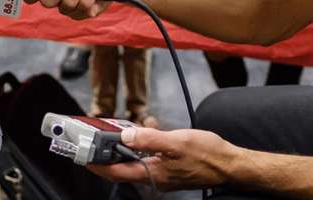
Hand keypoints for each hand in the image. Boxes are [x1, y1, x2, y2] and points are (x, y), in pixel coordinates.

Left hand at [88, 127, 238, 190]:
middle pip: (121, 170)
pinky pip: (145, 162)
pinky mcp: (168, 171)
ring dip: (120, 154)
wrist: (231, 165)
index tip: (81, 155)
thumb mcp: (178, 142)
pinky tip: (137, 140)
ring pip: (133, 165)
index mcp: (153, 173)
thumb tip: (125, 134)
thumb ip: (150, 139)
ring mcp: (161, 175)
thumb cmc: (208, 154)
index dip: (96, 164)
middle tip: (90, 145)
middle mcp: (154, 178)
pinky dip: (136, 152)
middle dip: (104, 158)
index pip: (115, 172)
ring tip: (109, 139)